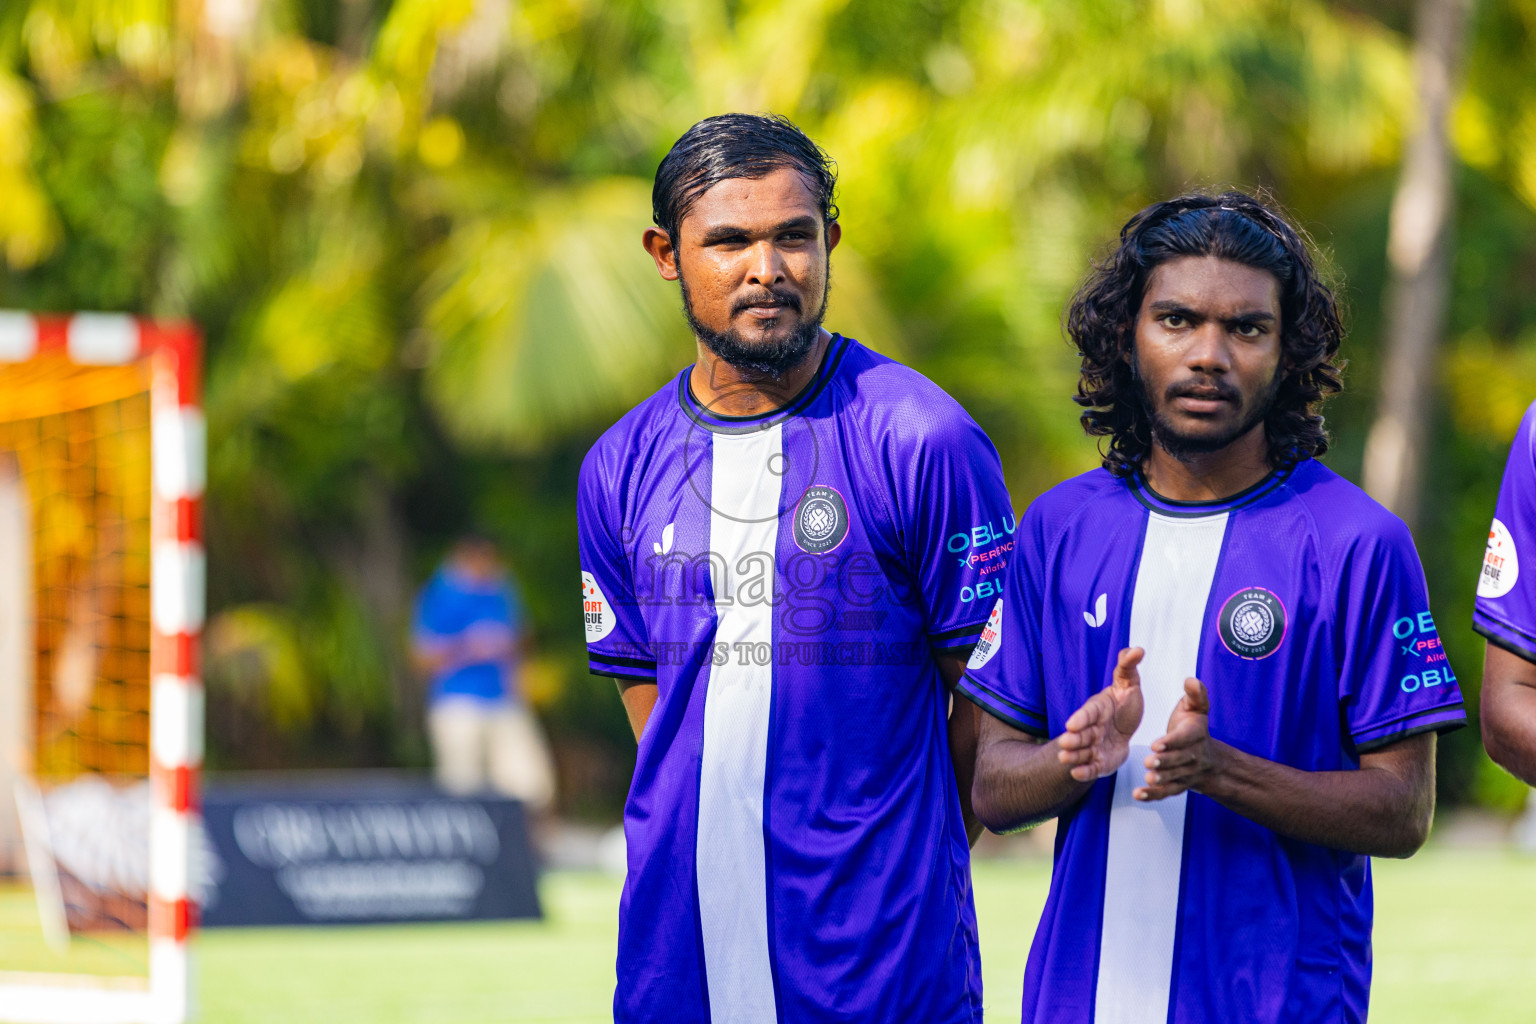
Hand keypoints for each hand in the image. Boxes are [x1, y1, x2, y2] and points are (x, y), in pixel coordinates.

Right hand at [1058, 647, 1144, 781]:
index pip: (1087, 713)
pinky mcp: (1099, 761)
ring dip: (1073, 755)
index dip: (1080, 718)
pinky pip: (1090, 767)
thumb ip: (1128, 667)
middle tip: (1065, 742)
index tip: (1072, 724)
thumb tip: (1137, 650)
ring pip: (1081, 751)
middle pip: (1080, 734)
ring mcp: (1093, 745)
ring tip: (1065, 759)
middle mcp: (1091, 728)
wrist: (1124, 727)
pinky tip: (1076, 774)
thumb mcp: (1129, 683)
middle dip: (1073, 738)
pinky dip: (1083, 771)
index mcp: (1097, 709)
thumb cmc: (1124, 703)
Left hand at [1136, 677, 1220, 800]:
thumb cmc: (1194, 727)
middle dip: (1165, 762)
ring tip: (1148, 778)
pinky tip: (1138, 794)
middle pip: (1179, 760)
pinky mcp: (1178, 785)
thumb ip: (1195, 694)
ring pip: (1174, 778)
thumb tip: (1191, 680)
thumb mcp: (1196, 708)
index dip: (1172, 742)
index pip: (1185, 739)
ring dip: (1161, 780)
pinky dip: (1153, 795)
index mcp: (1196, 734)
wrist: (1209, 759)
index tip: (1157, 744)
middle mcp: (1193, 756)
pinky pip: (1167, 792)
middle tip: (1149, 761)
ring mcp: (1186, 772)